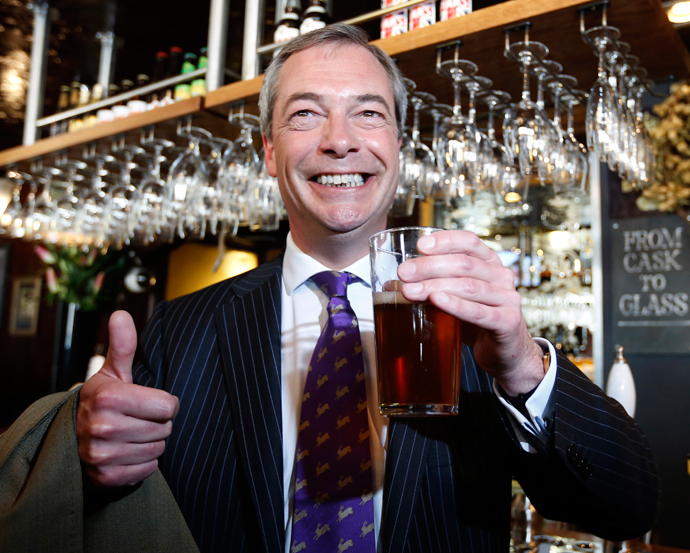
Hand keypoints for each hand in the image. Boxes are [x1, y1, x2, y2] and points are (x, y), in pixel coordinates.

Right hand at [76, 311, 178, 486]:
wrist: (72, 436)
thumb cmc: (102, 400)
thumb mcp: (113, 372)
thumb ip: (123, 345)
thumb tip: (121, 314)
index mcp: (108, 398)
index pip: (168, 405)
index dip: (164, 403)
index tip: (149, 401)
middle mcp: (103, 428)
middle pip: (166, 428)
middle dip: (158, 422)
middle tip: (139, 418)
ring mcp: (102, 455)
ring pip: (158, 449)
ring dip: (151, 442)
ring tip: (132, 434)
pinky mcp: (106, 477)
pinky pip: (148, 470)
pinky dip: (143, 463)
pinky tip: (127, 451)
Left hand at [397, 230, 543, 394]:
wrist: (505, 354)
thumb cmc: (475, 322)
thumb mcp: (453, 299)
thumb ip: (429, 288)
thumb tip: (390, 285)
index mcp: (490, 263)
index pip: (469, 242)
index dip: (445, 240)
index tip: (420, 245)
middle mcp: (502, 276)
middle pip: (464, 264)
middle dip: (429, 267)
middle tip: (403, 273)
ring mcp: (508, 298)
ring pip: (468, 286)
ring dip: (435, 286)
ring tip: (409, 291)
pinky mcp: (507, 321)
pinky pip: (478, 312)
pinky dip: (455, 305)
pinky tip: (437, 301)